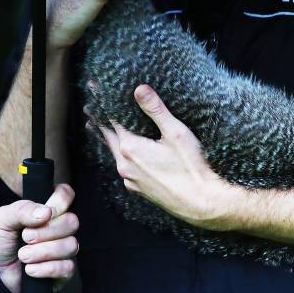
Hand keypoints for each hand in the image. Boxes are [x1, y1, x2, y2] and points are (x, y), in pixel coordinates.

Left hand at [0, 184, 78, 292]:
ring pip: (70, 245)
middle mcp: (59, 229)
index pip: (66, 195)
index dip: (59, 202)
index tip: (44, 213)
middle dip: (46, 232)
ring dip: (43, 252)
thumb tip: (46, 212)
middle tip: (25, 237)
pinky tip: (30, 269)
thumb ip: (22, 210)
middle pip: (72, 222)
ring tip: (23, 256)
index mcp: (47, 211)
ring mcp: (64, 250)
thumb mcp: (1, 220)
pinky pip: (67, 267)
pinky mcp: (64, 272)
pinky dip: (46, 268)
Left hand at [90, 84, 247, 230]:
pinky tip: (128, 154)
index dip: (103, 103)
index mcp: (130, 147)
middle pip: (107, 137)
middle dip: (100, 121)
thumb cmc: (192, 168)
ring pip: (114, 154)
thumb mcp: (176, 133)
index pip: (110, 119)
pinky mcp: (139, 190)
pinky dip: (122, 157)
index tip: (94, 89)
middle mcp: (125, 164)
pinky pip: (125, 169)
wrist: (202, 203)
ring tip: (105, 127)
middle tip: (92, 107)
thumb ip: (156, 110)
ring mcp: (131, 179)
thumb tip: (139, 89)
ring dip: (110, 139)